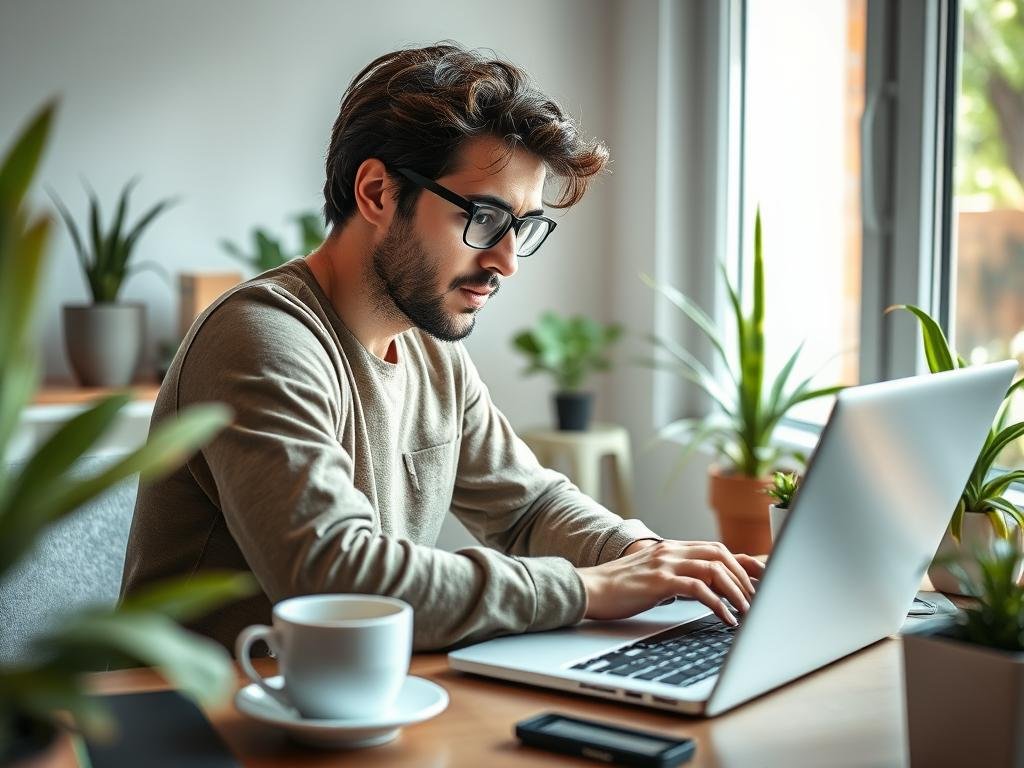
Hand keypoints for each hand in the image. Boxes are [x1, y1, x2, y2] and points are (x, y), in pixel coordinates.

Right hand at [575, 540, 765, 625]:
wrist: (589, 589)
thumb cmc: (617, 588)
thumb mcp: (651, 575)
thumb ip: (673, 575)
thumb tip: (700, 590)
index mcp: (670, 548)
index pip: (715, 548)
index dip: (740, 564)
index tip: (756, 582)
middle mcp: (671, 551)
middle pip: (720, 554)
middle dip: (743, 577)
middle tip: (754, 600)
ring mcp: (665, 564)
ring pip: (715, 569)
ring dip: (736, 592)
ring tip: (746, 612)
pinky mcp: (659, 581)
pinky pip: (699, 589)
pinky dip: (718, 604)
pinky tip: (725, 618)